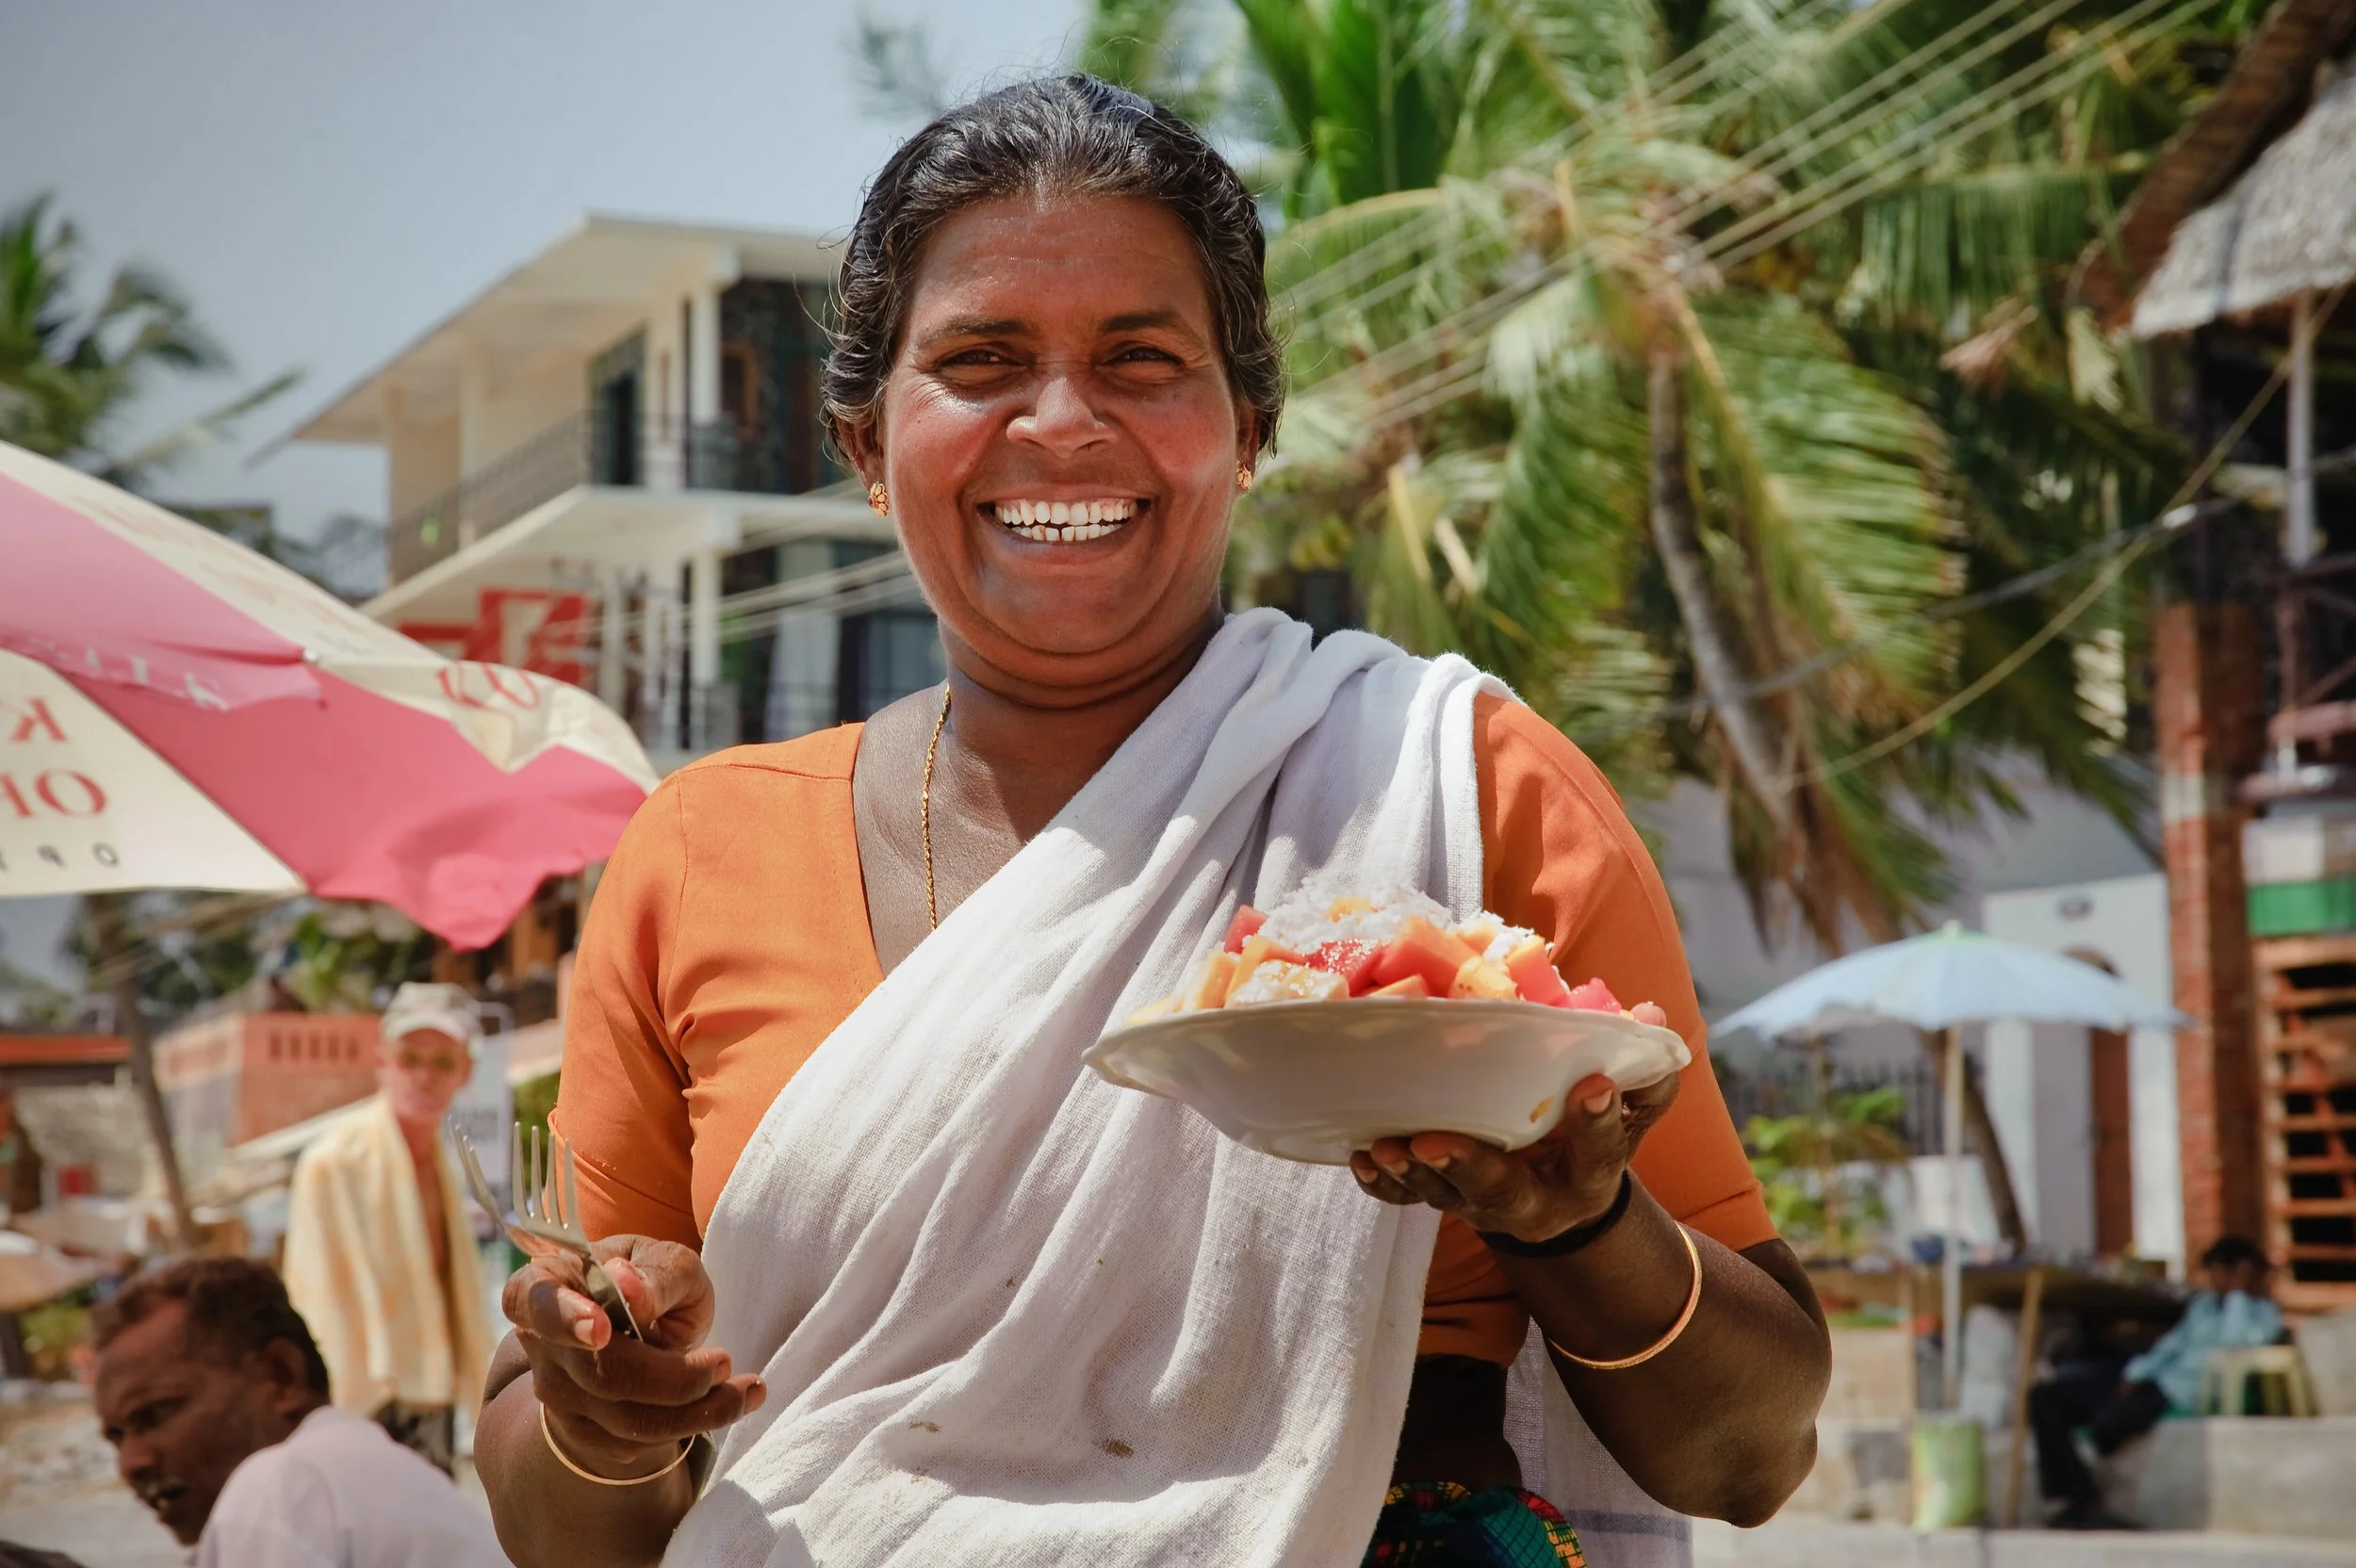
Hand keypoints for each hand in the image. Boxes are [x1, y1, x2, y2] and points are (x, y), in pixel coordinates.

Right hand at [503, 1236, 765, 1478]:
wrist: (647, 1322)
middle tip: (726, 1361)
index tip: (602, 1329)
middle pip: (602, 1374)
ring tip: (749, 1388)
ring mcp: (559, 1394)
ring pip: (627, 1419)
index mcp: (545, 1283)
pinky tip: (732, 1401)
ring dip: (698, 1409)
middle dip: (674, 1377)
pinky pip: (640, 1443)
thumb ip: (654, 1273)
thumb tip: (629, 1286)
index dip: (564, 1318)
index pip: (533, 1302)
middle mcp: (541, 1344)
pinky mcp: (586, 1432)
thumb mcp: (666, 1259)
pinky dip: (695, 1425)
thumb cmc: (652, 1279)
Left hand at [1348, 1070, 1680, 1242]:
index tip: (1595, 1083)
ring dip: (1411, 1174)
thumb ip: (1645, 1076)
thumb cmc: (1591, 1142)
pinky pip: (1407, 1202)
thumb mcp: (1631, 1118)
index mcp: (1587, 1179)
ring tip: (1385, 1147)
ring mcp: (1480, 1205)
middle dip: (1465, 1166)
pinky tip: (1364, 1159)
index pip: (1599, 1153)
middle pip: (1498, 1191)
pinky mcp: (1444, 1199)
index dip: (1598, 1122)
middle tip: (1431, 1142)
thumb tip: (1651, 1020)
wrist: (1561, 1205)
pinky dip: (1384, 1186)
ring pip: (1441, 1197)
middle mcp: (1531, 1203)